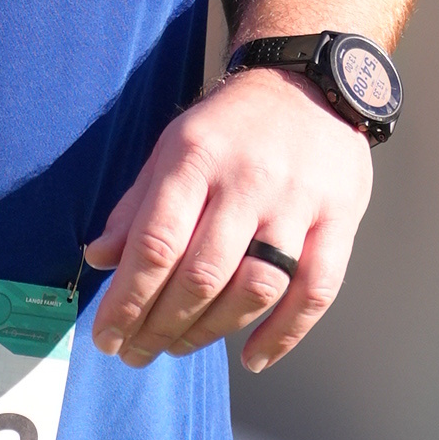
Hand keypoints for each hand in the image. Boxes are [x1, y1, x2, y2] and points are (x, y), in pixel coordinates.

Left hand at [83, 69, 374, 374]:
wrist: (309, 82)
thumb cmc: (231, 125)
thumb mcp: (172, 146)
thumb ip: (136, 205)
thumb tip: (99, 258)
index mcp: (196, 158)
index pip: (156, 245)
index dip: (127, 301)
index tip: (107, 336)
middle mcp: (248, 181)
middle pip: (201, 275)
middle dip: (160, 326)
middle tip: (135, 353)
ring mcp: (298, 202)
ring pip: (254, 289)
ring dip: (211, 332)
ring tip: (178, 348)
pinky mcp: (339, 220)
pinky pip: (315, 291)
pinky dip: (284, 333)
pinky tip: (253, 357)